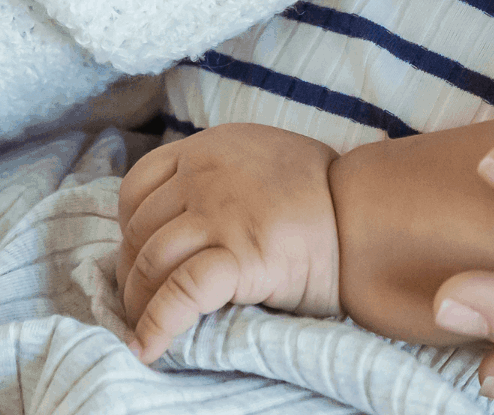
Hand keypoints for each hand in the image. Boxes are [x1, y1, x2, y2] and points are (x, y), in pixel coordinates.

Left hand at [116, 124, 339, 364]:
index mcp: (210, 147)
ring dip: (139, 302)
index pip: (137, 185)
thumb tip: (177, 217)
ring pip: (150, 260)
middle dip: (131, 272)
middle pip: (139, 228)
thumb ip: (218, 175)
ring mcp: (221, 213)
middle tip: (141, 302)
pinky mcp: (240, 255)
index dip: (128, 227)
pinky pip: (180, 293)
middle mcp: (207, 173)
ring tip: (146, 327)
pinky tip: (149, 347)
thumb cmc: (317, 195)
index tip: (139, 255)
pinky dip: (157, 323)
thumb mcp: (260, 159)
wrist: (365, 216)